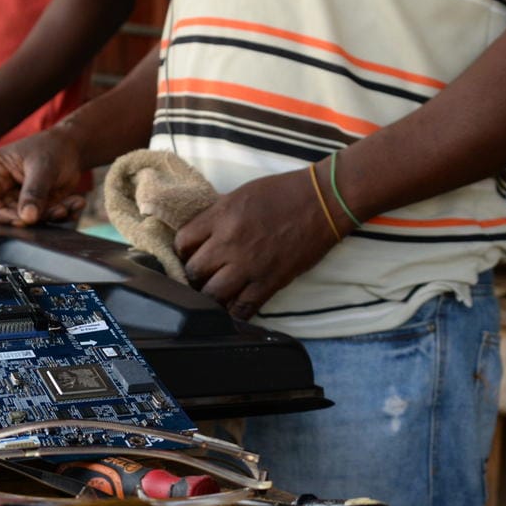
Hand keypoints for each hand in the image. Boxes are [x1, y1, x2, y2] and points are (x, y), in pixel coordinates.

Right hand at [0, 126, 90, 225]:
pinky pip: (45, 218)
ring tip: (73, 204)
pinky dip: (63, 214)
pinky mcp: (34, 206)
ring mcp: (18, 198)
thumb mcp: (43, 167)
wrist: (73, 147)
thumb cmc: (53, 148)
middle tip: (60, 210)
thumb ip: (34, 192)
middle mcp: (1, 187)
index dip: (2, 214)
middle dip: (36, 216)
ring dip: (53, 215)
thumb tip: (27, 218)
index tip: (24, 220)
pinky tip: (78, 203)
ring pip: (29, 219)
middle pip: (8, 213)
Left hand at [177, 169, 338, 320]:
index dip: (182, 250)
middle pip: (193, 271)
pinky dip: (233, 313)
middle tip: (199, 276)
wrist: (323, 201)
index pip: (183, 241)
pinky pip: (242, 309)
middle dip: (193, 275)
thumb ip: (218, 215)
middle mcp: (230, 242)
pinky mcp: (270, 283)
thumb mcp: (241, 194)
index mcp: (221, 215)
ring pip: (212, 295)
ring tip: (213, 294)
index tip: (188, 254)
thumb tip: (201, 235)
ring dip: (209, 296)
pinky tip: (231, 310)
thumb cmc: (284, 192)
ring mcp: (250, 265)